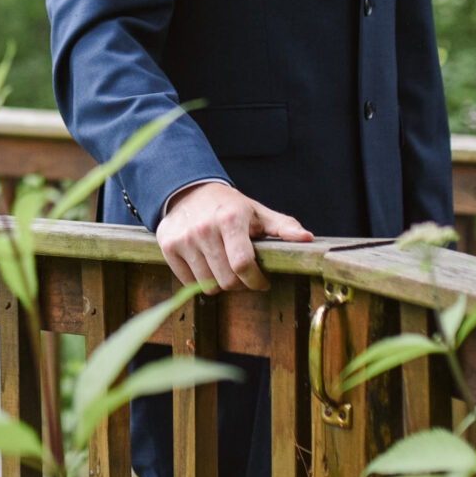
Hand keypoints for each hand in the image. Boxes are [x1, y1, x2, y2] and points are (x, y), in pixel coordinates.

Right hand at [155, 182, 313, 291]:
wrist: (188, 192)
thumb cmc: (229, 206)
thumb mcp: (257, 212)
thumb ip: (283, 227)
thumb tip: (307, 238)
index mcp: (230, 218)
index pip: (243, 265)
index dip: (256, 281)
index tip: (262, 282)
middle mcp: (204, 228)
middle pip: (227, 281)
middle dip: (240, 284)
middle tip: (243, 274)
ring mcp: (184, 238)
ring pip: (208, 285)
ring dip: (220, 283)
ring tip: (224, 266)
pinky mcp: (168, 246)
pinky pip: (189, 282)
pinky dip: (200, 280)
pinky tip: (206, 263)